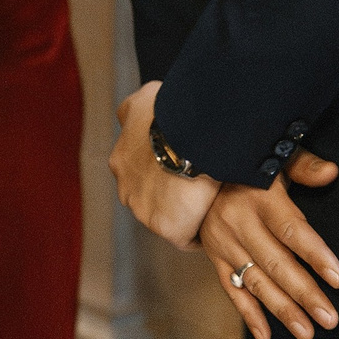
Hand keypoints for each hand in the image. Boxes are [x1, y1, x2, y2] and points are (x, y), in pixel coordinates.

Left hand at [111, 80, 217, 249]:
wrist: (189, 136)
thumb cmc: (171, 114)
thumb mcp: (144, 100)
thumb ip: (134, 109)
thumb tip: (135, 110)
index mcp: (122, 162)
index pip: (145, 176)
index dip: (167, 175)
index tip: (188, 172)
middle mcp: (126, 189)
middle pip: (153, 200)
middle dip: (174, 197)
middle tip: (203, 189)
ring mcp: (143, 211)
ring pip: (168, 218)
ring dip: (188, 213)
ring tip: (214, 204)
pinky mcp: (165, 229)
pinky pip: (186, 238)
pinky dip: (200, 231)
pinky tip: (216, 219)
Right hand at [200, 154, 338, 338]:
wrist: (196, 169)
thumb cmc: (249, 169)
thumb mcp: (274, 158)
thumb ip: (304, 166)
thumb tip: (331, 172)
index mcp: (259, 198)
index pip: (291, 230)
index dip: (315, 254)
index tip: (338, 278)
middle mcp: (238, 222)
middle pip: (275, 263)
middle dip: (304, 294)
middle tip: (329, 319)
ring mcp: (223, 243)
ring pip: (255, 281)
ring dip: (282, 309)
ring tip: (307, 333)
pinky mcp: (214, 257)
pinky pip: (231, 289)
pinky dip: (248, 314)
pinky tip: (265, 336)